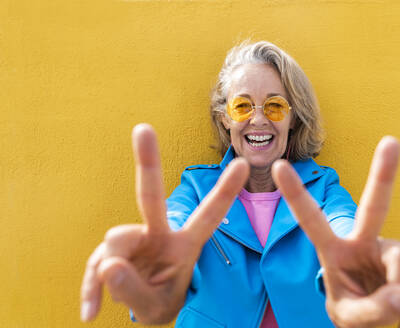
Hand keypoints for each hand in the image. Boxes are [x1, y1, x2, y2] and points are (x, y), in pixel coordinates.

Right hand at [80, 124, 248, 323]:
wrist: (146, 307)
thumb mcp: (157, 307)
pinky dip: (91, 289)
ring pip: (116, 241)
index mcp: (185, 244)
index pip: (208, 215)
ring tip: (122, 293)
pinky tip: (91, 311)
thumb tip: (109, 264)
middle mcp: (159, 234)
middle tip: (143, 128)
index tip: (243, 162)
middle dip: (147, 162)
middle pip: (151, 196)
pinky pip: (95, 266)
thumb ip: (135, 290)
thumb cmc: (161, 301)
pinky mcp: (109, 251)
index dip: (225, 191)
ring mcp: (134, 240)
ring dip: (113, 272)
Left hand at [272, 136, 399, 327]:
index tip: (279, 165)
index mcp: (333, 249)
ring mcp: (387, 250)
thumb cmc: (354, 311)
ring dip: (398, 296)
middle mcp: (362, 242)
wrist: (378, 320)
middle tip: (391, 141)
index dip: (296, 193)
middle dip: (384, 174)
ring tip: (390, 313)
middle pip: (375, 206)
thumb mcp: (352, 315)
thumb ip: (373, 309)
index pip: (311, 218)